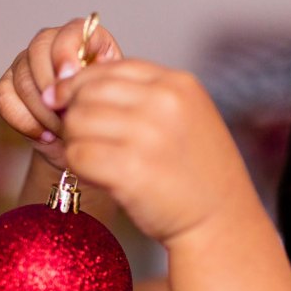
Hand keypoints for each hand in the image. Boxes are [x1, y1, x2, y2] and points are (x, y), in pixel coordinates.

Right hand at [0, 17, 122, 170]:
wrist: (83, 139)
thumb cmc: (102, 113)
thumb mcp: (111, 97)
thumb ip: (99, 81)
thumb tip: (78, 77)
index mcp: (85, 38)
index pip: (70, 31)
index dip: (66, 53)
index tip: (71, 78)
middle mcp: (51, 43)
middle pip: (38, 50)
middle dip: (53, 88)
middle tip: (70, 116)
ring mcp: (26, 62)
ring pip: (22, 77)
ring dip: (42, 110)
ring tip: (63, 130)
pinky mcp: (7, 85)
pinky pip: (3, 97)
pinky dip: (23, 120)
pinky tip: (43, 135)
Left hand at [46, 59, 255, 246]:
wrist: (222, 221)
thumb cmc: (198, 174)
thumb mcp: (185, 117)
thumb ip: (142, 97)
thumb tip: (72, 88)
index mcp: (178, 84)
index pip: (107, 68)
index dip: (80, 86)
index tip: (68, 104)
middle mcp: (164, 102)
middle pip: (87, 93)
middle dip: (74, 115)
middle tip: (82, 138)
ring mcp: (148, 135)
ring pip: (77, 122)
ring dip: (75, 141)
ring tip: (91, 158)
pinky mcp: (131, 170)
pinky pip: (78, 155)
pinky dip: (77, 166)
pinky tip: (94, 175)